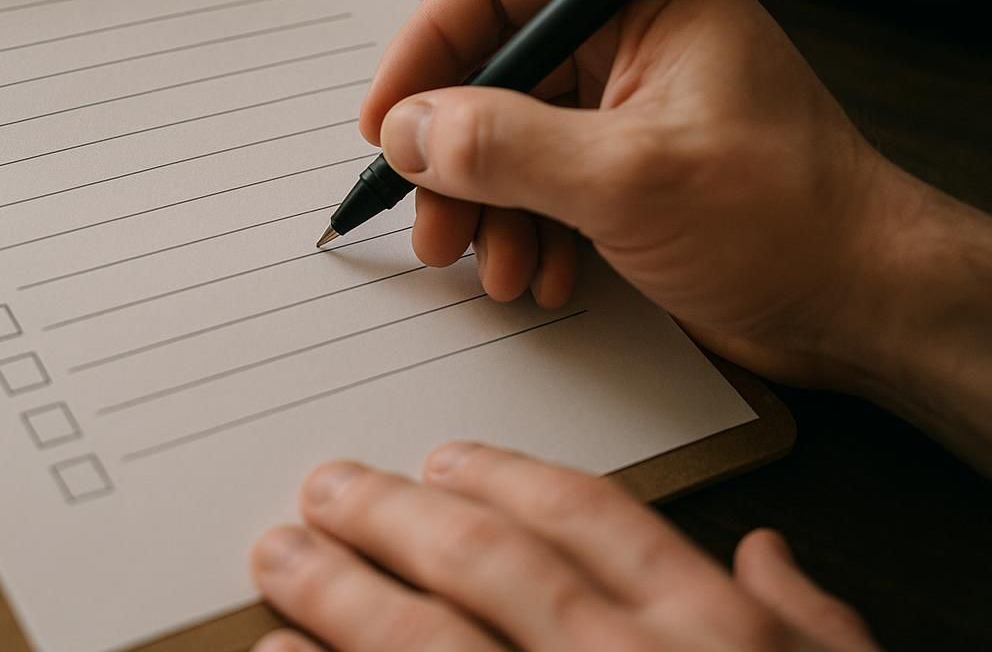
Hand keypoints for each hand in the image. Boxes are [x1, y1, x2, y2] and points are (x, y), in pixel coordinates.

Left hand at [250, 445, 878, 651]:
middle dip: (394, 517)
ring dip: (340, 595)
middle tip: (327, 488)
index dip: (504, 478)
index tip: (444, 458)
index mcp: (709, 635)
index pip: (590, 521)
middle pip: (487, 566)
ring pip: (428, 643)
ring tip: (281, 557)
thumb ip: (809, 619)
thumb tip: (767, 553)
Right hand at [362, 0, 904, 387]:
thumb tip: (412, 130)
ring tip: (490, 262)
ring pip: (506, 133)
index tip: (388, 118)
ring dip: (484, 204)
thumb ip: (505, 148)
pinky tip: (538, 273)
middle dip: (454, 151)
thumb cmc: (792, 220)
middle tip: (430, 215)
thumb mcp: (628, 179)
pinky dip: (522, 229)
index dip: (427, 47)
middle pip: (492, 67)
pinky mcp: (626, 165)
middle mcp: (634, 36)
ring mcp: (627, 103)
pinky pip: (537, 180)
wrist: (862, 305)